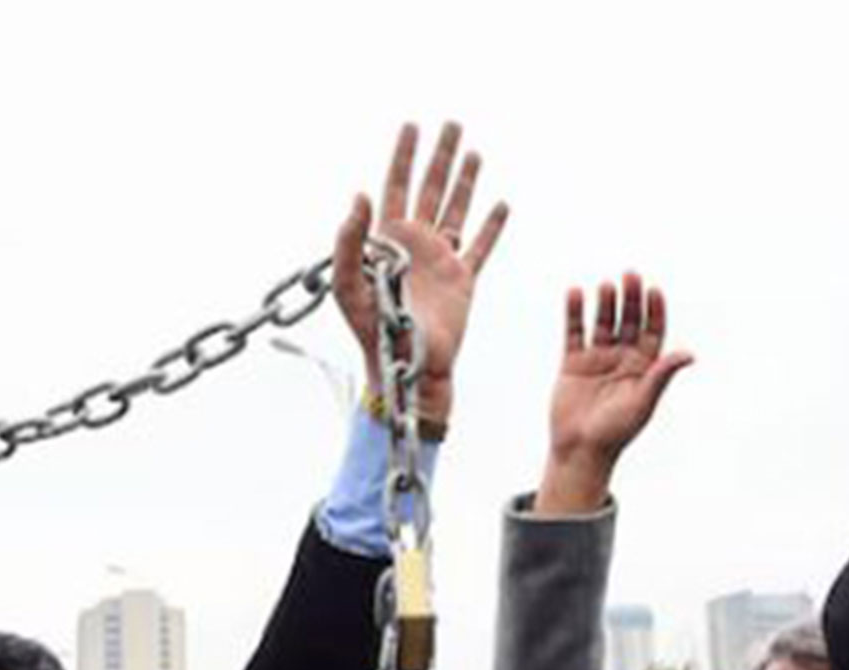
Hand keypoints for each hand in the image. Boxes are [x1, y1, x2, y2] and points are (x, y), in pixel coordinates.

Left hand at [333, 122, 508, 428]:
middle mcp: (415, 244)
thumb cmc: (374, 333)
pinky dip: (492, 226)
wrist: (409, 367)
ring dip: (465, 181)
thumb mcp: (350, 287)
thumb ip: (348, 243)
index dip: (402, 156)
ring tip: (473, 150)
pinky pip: (481, 246)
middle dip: (439, 156)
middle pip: (430, 189)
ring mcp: (440, 261)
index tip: (411, 126)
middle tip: (451, 123)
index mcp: (387, 241)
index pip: (394, 187)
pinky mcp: (463, 280)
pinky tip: (500, 204)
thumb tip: (358, 195)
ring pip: (456, 209)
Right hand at [535, 273, 693, 513]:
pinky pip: (574, 332)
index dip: (655, 311)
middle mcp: (622, 358)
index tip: (654, 291)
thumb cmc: (616, 432)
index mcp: (644, 367)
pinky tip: (575, 293)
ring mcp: (597, 358)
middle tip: (631, 275)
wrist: (580, 450)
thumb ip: (661, 375)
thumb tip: (689, 354)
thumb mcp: (643, 402)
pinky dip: (574, 312)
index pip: (653, 331)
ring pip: (603, 323)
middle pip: (628, 321)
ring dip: (605, 303)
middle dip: (631, 299)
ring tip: (606, 285)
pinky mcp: (573, 362)